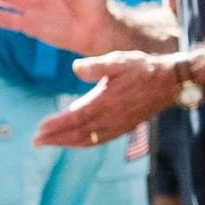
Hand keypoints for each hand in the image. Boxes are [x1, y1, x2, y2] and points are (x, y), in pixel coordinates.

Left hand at [32, 50, 178, 147]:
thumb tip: (75, 68)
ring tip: (48, 142)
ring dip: (66, 143)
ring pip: (88, 140)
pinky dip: (83, 143)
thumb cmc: (142, 68)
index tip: (39, 130)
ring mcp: (118, 126)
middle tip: (35, 141)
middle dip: (55, 138)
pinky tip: (73, 141)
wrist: (170, 82)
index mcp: (107, 102)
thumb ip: (97, 65)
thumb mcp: (119, 60)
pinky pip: (99, 140)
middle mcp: (111, 118)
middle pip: (78, 133)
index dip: (56, 126)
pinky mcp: (124, 128)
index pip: (76, 118)